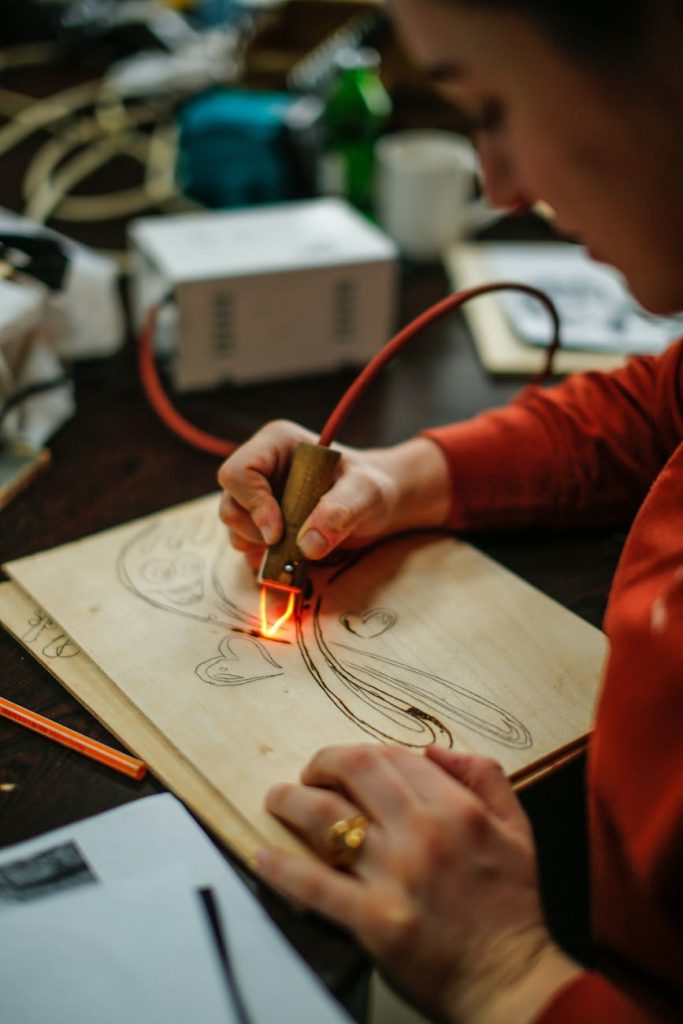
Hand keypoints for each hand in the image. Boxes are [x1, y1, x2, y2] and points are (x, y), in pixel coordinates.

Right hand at [217, 420, 450, 571]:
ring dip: (259, 549)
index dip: (252, 503)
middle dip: (254, 532)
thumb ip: (341, 510)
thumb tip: (309, 544)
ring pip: (236, 529)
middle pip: (231, 504)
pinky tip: (291, 564)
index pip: (239, 472)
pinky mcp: (264, 524)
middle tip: (287, 546)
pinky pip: (249, 547)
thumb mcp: (366, 492)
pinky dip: (266, 562)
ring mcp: (259, 498)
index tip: (278, 532)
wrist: (378, 506)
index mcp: (277, 445)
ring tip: (296, 554)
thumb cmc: (372, 487)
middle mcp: (262, 469)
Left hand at [256, 745, 581, 1023]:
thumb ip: (484, 776)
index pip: (394, 756)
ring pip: (326, 818)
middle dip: (322, 763)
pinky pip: (314, 884)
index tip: (348, 764)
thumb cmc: (511, 907)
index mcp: (456, 808)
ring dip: (292, 801)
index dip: (363, 752)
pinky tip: (265, 856)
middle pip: (355, 770)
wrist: (509, 980)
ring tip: (277, 799)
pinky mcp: (372, 920)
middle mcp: (422, 833)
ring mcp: (394, 876)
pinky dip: (282, 867)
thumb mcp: (516, 828)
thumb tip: (433, 750)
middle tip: (309, 773)